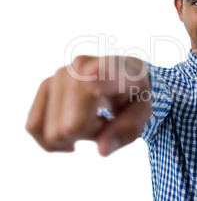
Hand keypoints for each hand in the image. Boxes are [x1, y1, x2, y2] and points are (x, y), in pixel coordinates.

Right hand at [26, 56, 151, 155]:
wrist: (122, 75)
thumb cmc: (133, 96)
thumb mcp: (142, 114)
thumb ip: (126, 131)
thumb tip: (101, 150)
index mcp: (118, 69)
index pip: (105, 73)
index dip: (99, 80)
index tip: (92, 80)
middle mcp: (83, 66)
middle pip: (71, 127)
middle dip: (89, 135)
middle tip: (106, 121)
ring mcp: (60, 74)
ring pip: (53, 132)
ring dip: (72, 136)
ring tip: (93, 119)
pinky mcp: (46, 84)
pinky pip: (34, 126)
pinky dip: (53, 139)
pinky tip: (73, 130)